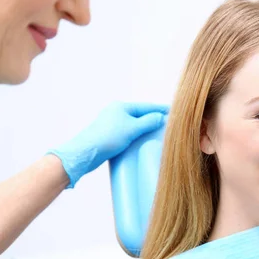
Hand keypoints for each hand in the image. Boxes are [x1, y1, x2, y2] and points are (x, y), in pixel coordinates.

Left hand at [48, 102, 168, 187]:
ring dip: (145, 127)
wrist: (85, 152)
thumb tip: (161, 117)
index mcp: (121, 106)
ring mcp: (111, 123)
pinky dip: (137, 134)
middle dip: (153, 118)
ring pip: (134, 124)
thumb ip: (149, 122)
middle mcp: (116, 112)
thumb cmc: (108, 138)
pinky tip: (142, 141)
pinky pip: (128, 132)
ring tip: (158, 132)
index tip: (173, 111)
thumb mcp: (132, 128)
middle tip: (168, 122)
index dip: (160, 109)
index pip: (146, 106)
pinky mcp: (109, 135)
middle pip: (140, 114)